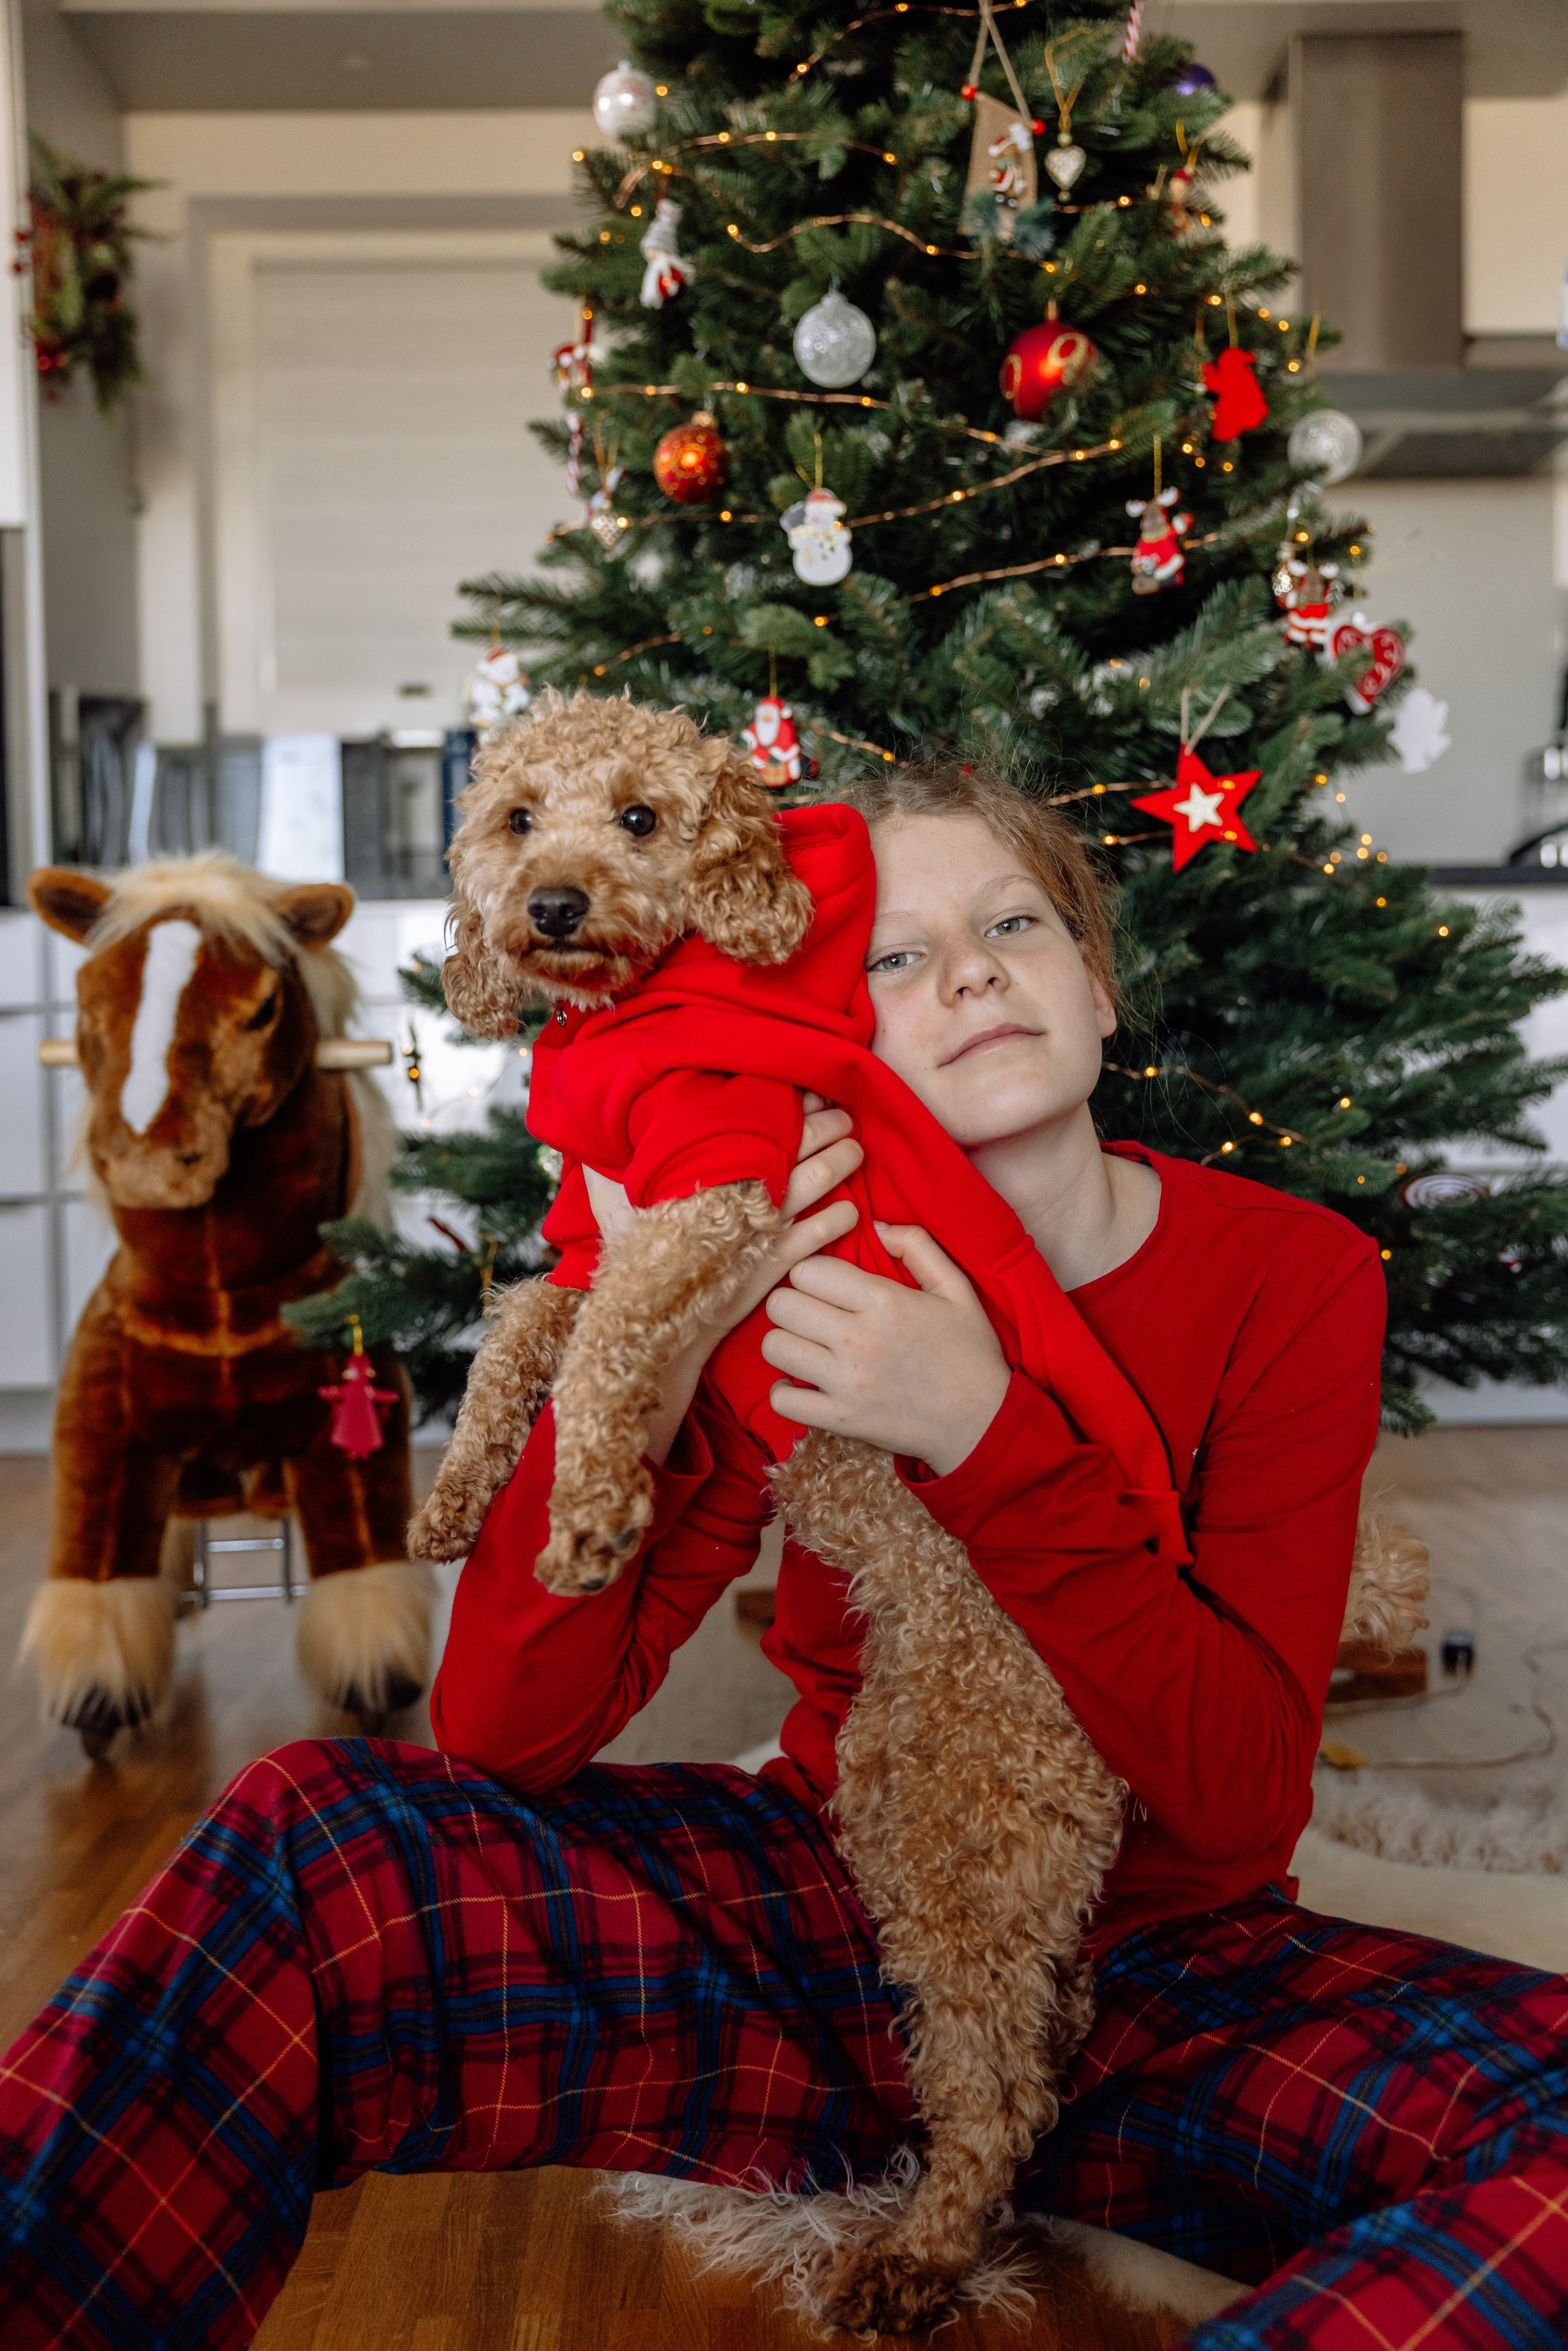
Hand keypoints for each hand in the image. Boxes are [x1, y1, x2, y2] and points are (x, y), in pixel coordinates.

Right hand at [582, 1098, 863, 1463]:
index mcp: (708, 1174)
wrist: (655, 1333)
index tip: (806, 1094)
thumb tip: (593, 1154)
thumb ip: (609, 1181)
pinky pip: (820, 1234)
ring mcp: (763, 1230)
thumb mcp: (615, 1217)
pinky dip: (840, 1218)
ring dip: (841, 1162)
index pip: (758, 1124)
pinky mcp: (778, 1265)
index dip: (788, 1105)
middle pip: (798, 1145)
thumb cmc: (636, 1268)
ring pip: (816, 1183)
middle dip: (827, 1126)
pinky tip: (851, 1209)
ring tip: (855, 1149)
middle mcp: (740, 1195)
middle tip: (842, 1117)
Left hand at [760, 1224, 1009, 1476]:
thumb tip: (874, 1225)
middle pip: (781, 1304)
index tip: (827, 1285)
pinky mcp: (840, 1419)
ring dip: (787, 1342)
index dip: (813, 1273)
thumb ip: (916, 1245)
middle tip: (812, 1312)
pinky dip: (786, 1391)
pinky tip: (806, 1383)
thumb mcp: (956, 1287)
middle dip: (793, 1302)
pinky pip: (780, 1399)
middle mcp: (859, 1340)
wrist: (984, 1422)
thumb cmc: (969, 1352)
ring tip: (808, 1345)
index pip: (808, 1270)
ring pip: (773, 1346)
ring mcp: (846, 1383)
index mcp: (884, 1301)